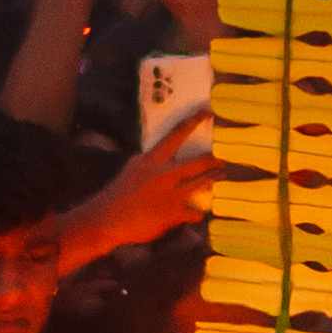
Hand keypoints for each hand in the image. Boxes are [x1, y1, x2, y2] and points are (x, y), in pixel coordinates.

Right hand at [78, 112, 216, 254]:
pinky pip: (195, 212)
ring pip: (202, 183)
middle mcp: (163, 174)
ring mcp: (170, 194)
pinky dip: (197, 213)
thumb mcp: (133, 170)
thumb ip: (151, 163)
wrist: (107, 219)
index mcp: (151, 160)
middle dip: (215, 159)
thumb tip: (162, 155)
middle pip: (198, 162)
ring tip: (222, 176)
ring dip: (214, 179)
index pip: (176, 135)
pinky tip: (197, 213)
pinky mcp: (173, 213)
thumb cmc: (119, 195)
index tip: (208, 113)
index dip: (193, 122)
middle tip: (224, 158)